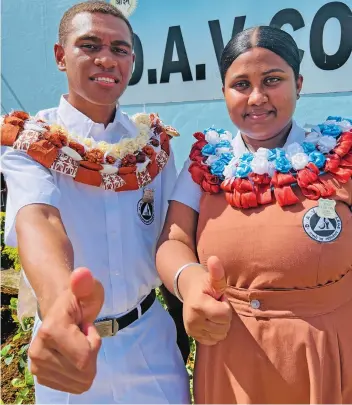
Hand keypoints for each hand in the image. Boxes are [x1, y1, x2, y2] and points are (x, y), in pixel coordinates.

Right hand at [28, 267, 103, 393]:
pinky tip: (73, 354)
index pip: (85, 357)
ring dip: (86, 362)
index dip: (94, 343)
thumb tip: (81, 274)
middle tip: (83, 335)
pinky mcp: (41, 377)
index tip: (86, 326)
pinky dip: (79, 372)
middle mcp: (38, 352)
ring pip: (79, 381)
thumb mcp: (88, 289)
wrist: (60, 309)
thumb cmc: (79, 299)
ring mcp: (37, 366)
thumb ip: (86, 283)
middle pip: (83, 372)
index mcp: (50, 330)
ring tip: (77, 342)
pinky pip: (73, 386)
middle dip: (92, 354)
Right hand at [182, 256, 231, 345]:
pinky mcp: (192, 336)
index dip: (225, 306)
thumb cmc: (204, 284)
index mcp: (199, 305)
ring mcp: (192, 330)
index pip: (224, 315)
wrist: (189, 290)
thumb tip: (214, 259)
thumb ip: (216, 272)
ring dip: (220, 325)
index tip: (218, 298)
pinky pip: (213, 341)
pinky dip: (214, 332)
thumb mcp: (212, 279)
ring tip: (213, 313)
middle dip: (223, 316)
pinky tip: (210, 321)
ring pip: (219, 336)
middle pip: (223, 327)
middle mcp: (193, 320)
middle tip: (216, 305)